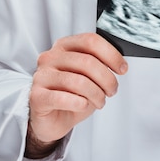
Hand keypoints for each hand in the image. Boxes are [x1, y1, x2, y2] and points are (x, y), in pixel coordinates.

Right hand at [26, 33, 127, 157]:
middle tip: (112, 90)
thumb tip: (120, 65)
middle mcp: (50, 57)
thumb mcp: (90, 77)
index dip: (111, 55)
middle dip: (107, 79)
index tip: (122, 69)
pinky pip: (63, 98)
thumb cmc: (73, 95)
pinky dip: (80, 104)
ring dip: (96, 94)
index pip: (90, 41)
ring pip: (78, 81)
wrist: (53, 119)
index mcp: (64, 46)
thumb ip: (100, 65)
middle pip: (87, 61)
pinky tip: (83, 105)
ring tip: (100, 101)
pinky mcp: (36, 96)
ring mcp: (41, 76)